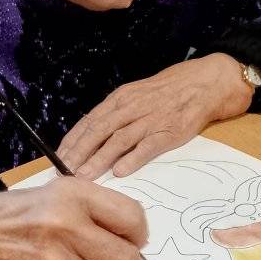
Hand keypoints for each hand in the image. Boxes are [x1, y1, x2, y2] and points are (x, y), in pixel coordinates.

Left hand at [57, 54, 253, 178]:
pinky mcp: (169, 131)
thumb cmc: (167, 92)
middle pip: (99, 130)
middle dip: (79, 152)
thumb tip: (92, 136)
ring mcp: (150, 120)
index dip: (73, 140)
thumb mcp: (137, 96)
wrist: (203, 84)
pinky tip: (120, 171)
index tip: (58, 157)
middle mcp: (131, 108)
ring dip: (99, 158)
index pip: (90, 121)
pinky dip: (133, 158)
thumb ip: (117, 115)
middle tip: (64, 171)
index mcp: (121, 99)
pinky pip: (148, 146)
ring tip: (84, 175)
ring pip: (118, 139)